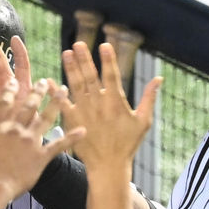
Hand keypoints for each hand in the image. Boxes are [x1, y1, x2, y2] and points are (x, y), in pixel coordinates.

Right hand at [0, 78, 82, 208]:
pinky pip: (59, 146)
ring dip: (56, 104)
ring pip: (46, 119)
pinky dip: (71, 138)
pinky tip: (83, 130)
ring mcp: (30, 143)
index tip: (15, 80)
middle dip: (38, 92)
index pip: (4, 103)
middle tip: (45, 81)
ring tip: (64, 91)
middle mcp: (15, 130)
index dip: (10, 90)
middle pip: (29, 106)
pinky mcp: (41, 158)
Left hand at [61, 41, 160, 167]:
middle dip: (84, 59)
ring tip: (66, 53)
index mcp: (116, 102)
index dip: (108, 59)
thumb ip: (149, 97)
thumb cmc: (128, 144)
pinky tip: (49, 80)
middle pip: (90, 76)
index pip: (112, 75)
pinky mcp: (72, 121)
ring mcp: (84, 112)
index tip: (104, 44)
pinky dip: (55, 92)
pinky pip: (61, 104)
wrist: (108, 165)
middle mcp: (99, 104)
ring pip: (76, 85)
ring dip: (71, 68)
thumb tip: (159, 78)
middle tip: (78, 43)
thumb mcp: (143, 121)